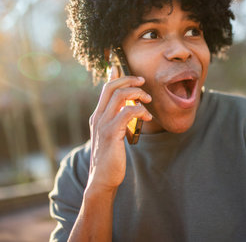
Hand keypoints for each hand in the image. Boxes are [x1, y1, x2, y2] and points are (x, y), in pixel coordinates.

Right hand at [87, 67, 151, 192]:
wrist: (102, 179)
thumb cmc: (110, 158)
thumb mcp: (112, 136)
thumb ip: (117, 121)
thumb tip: (128, 109)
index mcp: (98, 116)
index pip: (105, 89)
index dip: (114, 76)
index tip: (122, 67)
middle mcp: (98, 117)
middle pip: (111, 87)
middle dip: (129, 80)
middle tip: (143, 82)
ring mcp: (102, 124)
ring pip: (119, 96)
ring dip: (137, 94)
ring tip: (147, 101)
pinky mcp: (111, 133)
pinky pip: (127, 112)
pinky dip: (140, 110)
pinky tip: (147, 117)